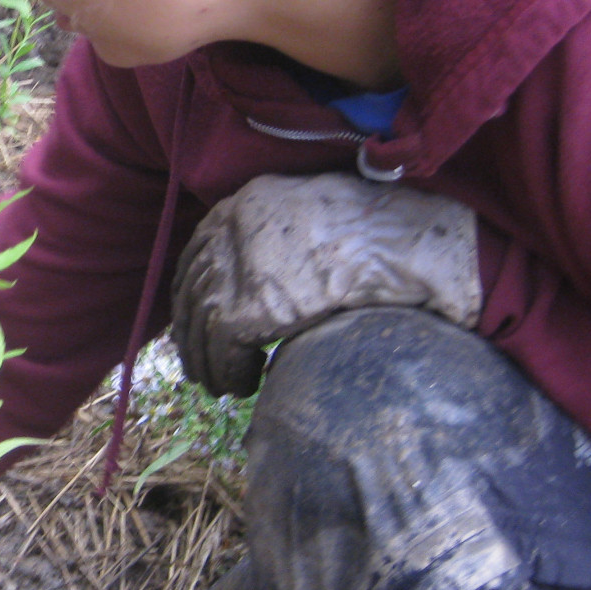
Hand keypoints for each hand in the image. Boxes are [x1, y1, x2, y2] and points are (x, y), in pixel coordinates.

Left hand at [171, 172, 480, 396]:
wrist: (400, 242)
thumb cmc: (377, 231)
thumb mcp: (312, 217)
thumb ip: (276, 239)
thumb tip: (258, 278)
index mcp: (244, 203)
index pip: (197, 253)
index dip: (191, 293)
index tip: (194, 319)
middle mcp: (229, 230)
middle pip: (190, 290)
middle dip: (190, 332)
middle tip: (199, 363)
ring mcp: (235, 268)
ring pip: (200, 325)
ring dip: (208, 362)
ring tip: (222, 384)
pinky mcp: (249, 307)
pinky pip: (223, 350)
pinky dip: (230, 373)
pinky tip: (245, 385)